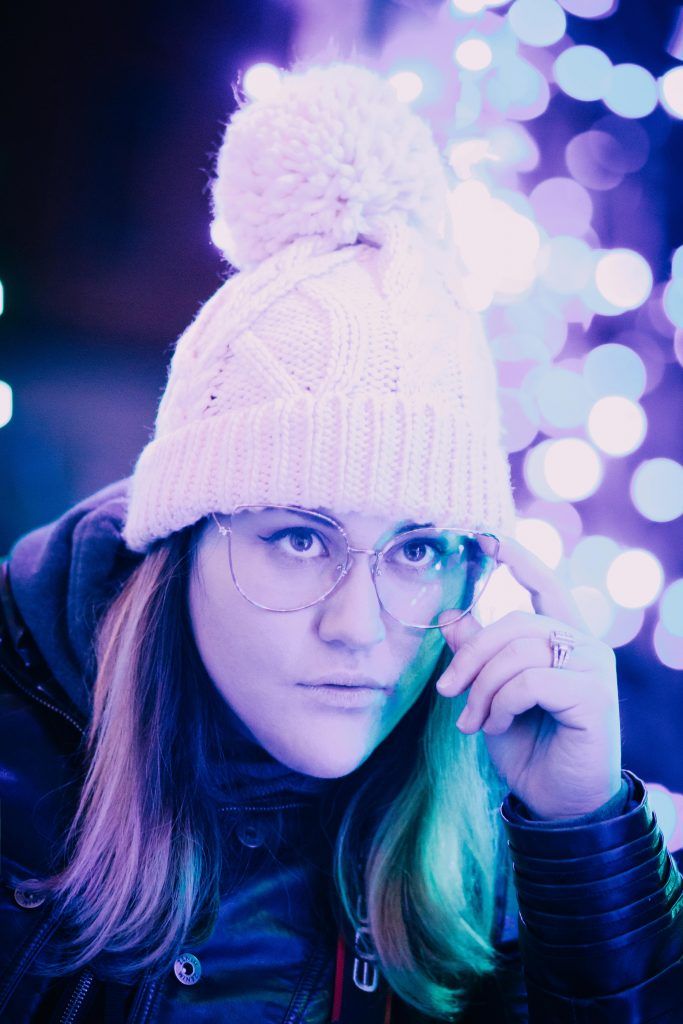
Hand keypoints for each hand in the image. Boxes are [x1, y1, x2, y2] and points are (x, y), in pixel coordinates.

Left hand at [436, 537, 621, 819]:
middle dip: (470, 656)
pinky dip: (501, 704)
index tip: (485, 537)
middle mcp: (584, 645)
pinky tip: (497, 727)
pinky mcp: (594, 695)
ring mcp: (593, 668)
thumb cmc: (527, 745)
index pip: (545, 585)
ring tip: (471, 722)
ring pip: (518, 651)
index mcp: (561, 638)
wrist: (556, 802)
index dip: (517, 559)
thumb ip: (477, 654)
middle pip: (514, 623)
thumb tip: (449, 614)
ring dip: (482, 688)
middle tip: (446, 691)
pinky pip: (529, 680)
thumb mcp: (490, 694)